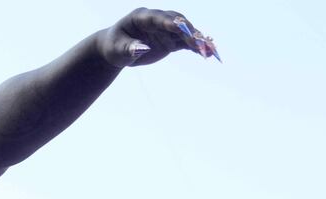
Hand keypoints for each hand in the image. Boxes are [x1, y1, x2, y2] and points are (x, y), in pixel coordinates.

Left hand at [93, 8, 220, 67]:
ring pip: (185, 32)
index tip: (181, 27)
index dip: (170, 22)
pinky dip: (196, 48)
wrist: (117, 50)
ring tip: (211, 50)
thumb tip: (142, 48)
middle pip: (177, 23)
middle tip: (201, 43)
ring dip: (198, 41)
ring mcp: (166, 30)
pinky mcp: (171, 40)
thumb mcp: (117, 50)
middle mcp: (157, 20)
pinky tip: (209, 54)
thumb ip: (129, 48)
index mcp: (142, 17)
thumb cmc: (114, 47)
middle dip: (189, 32)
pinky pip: (186, 43)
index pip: (158, 18)